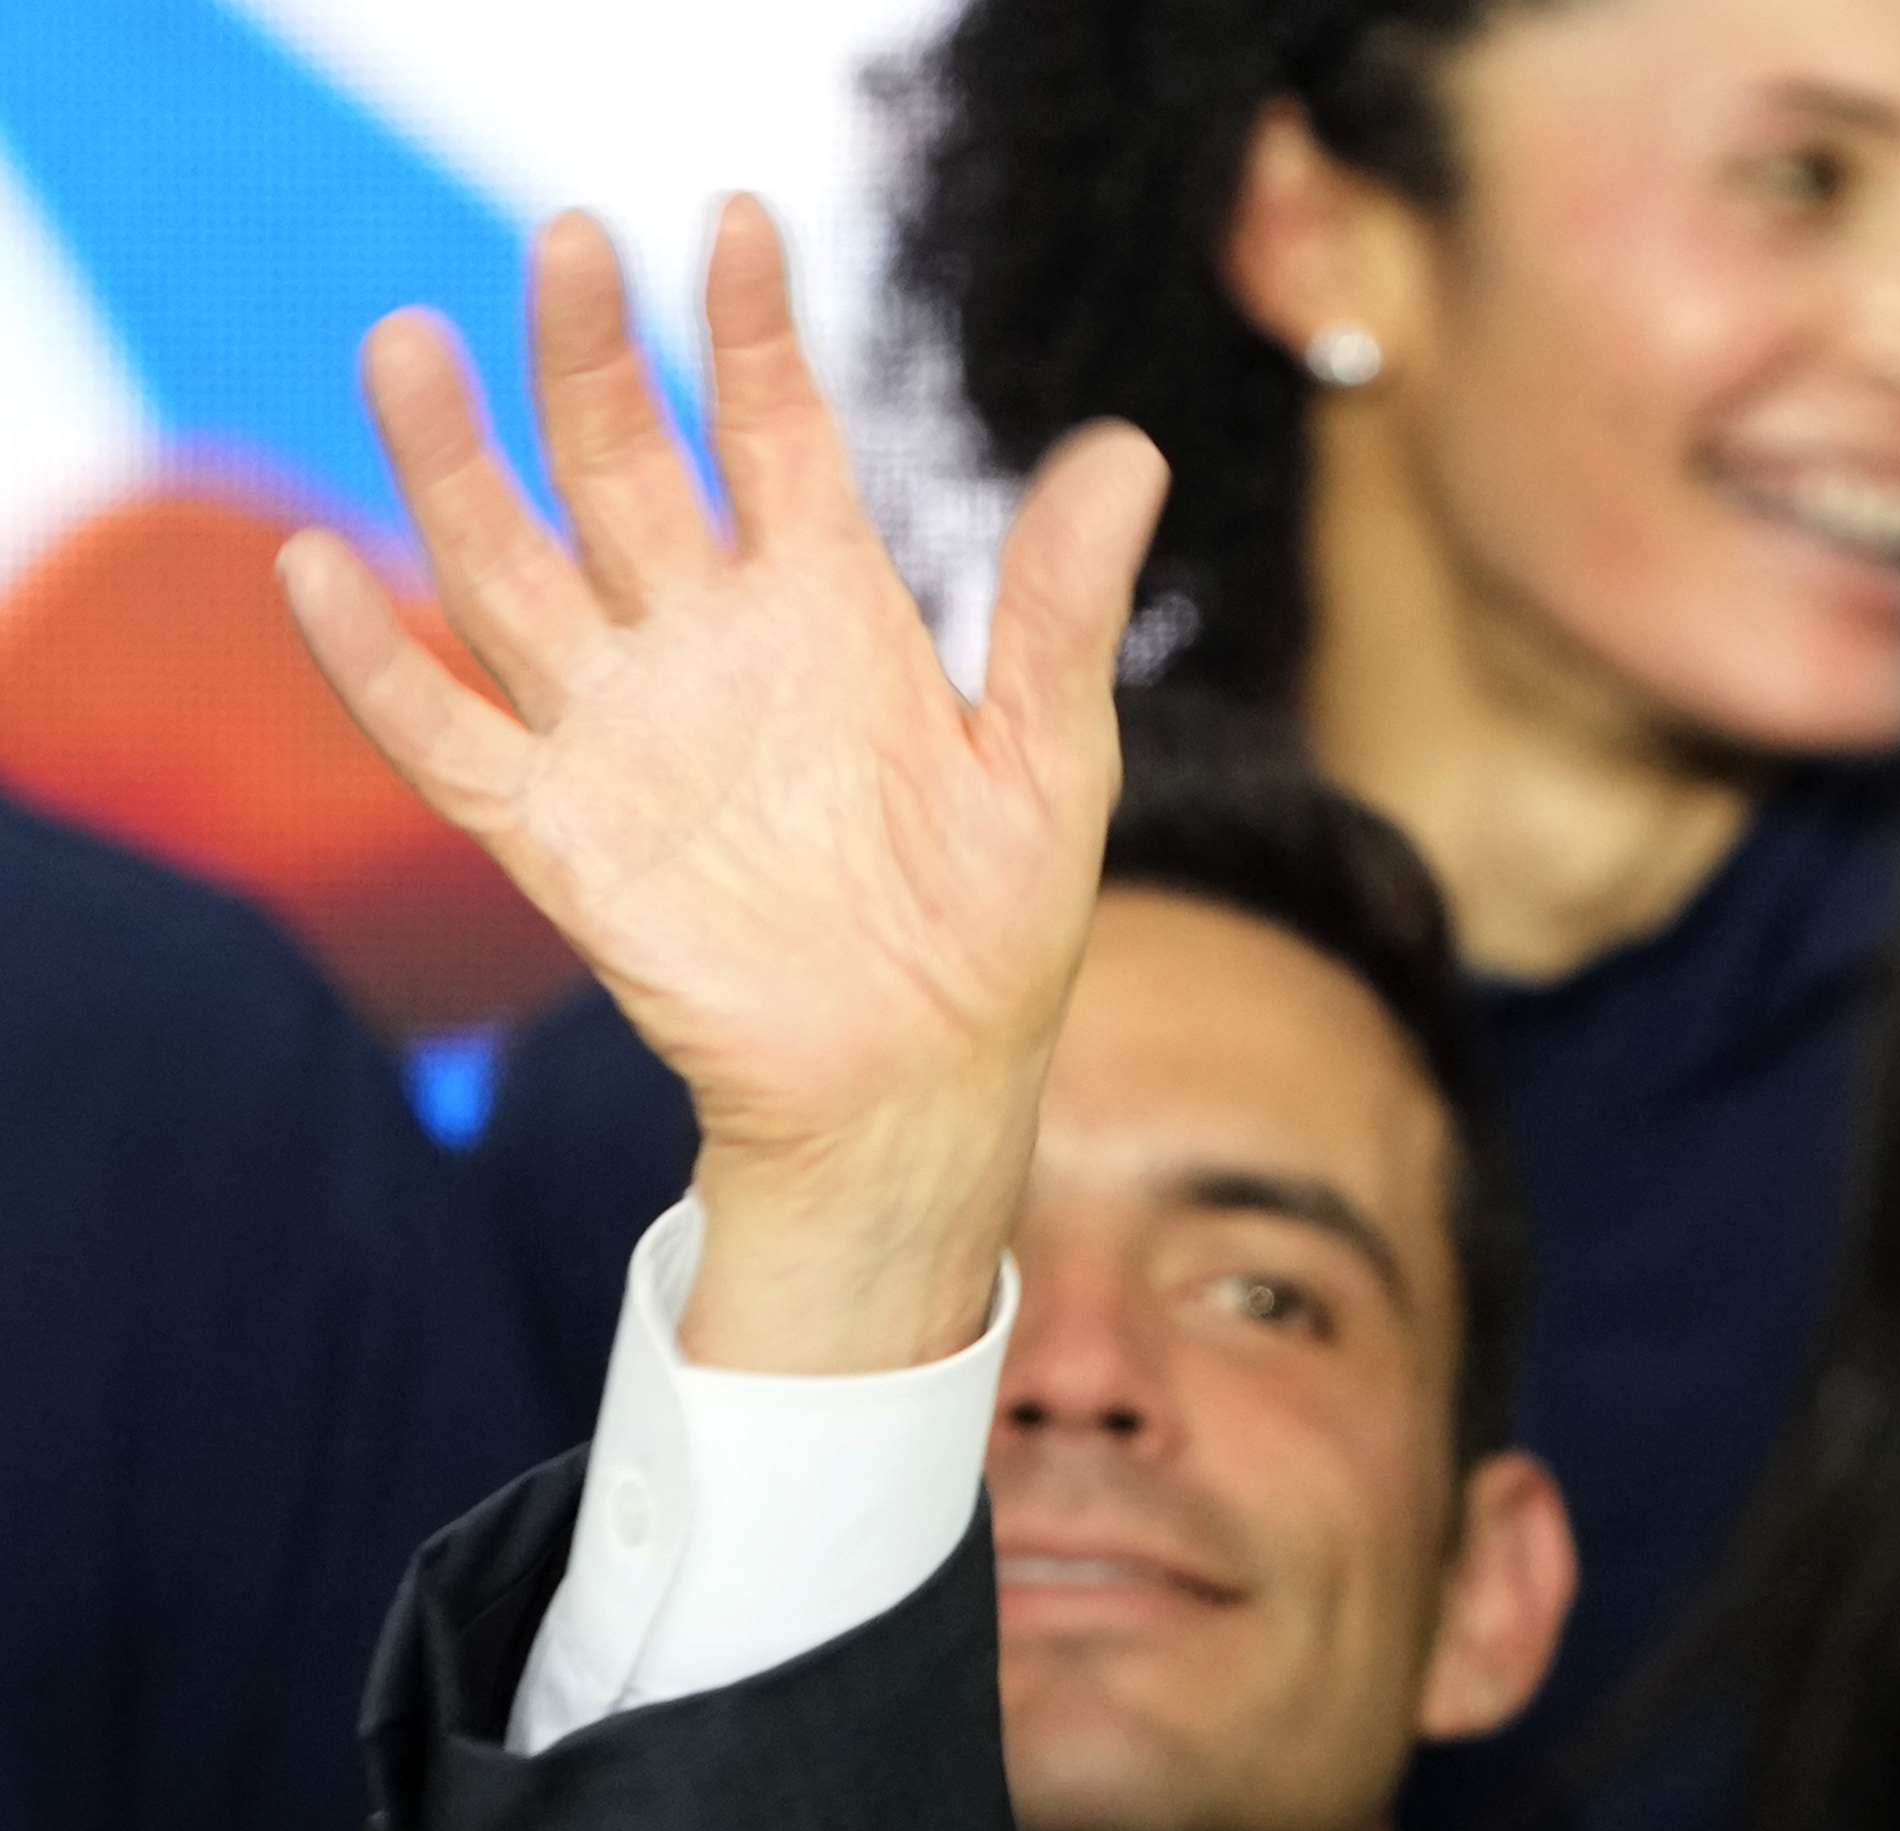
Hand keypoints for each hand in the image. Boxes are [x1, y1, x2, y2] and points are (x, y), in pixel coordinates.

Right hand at [278, 197, 1163, 1374]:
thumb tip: (1129, 449)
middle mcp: (706, 641)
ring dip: (450, 466)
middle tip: (564, 243)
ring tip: (409, 347)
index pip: (771, 429)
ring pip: (509, 570)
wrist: (925, 1084)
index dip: (749, 331)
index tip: (736, 223)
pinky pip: (447, 739)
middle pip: (620, 468)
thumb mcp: (1048, 756)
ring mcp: (621, 729)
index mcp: (823, 604)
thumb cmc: (993, 923)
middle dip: (587, 361)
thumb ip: (1058, 607)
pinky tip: (318, 576)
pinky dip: (375, 666)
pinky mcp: (561, 833)